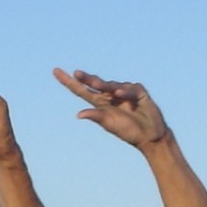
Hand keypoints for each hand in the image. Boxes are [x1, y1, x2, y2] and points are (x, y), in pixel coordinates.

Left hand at [53, 68, 168, 147]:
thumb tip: (78, 115)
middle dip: (86, 79)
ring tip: (111, 93)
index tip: (55, 71)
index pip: (81, 91)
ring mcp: (123, 92)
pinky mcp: (137, 91)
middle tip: (77, 73)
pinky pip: (128, 88)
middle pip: (94, 84)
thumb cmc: (129, 132)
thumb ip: (96, 117)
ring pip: (111, 85)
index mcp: (100, 104)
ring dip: (108, 87)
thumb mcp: (110, 125)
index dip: (68, 81)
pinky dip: (125, 91)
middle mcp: (110, 96)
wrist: (151, 136)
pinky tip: (120, 94)